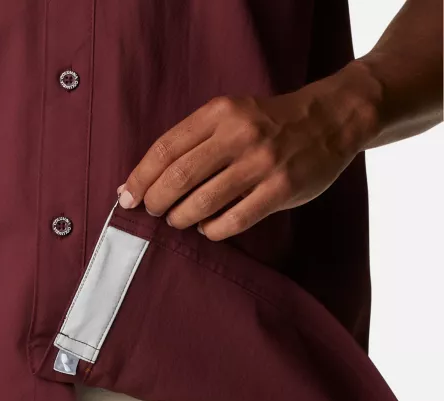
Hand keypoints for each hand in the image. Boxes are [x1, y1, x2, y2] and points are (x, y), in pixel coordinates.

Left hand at [118, 63, 380, 240]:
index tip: (127, 198)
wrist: (331, 120)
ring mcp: (262, 163)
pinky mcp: (281, 189)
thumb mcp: (230, 116)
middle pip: (179, 176)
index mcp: (220, 112)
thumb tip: (141, 183)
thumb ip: (192, 142)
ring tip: (178, 220)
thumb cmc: (268, 124)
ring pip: (203, 202)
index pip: (166, 148)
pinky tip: (207, 229)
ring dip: (181, 218)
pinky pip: (233, 221)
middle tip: (153, 212)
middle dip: (156, 201)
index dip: (140, 177)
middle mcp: (240, 135)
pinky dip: (211, 230)